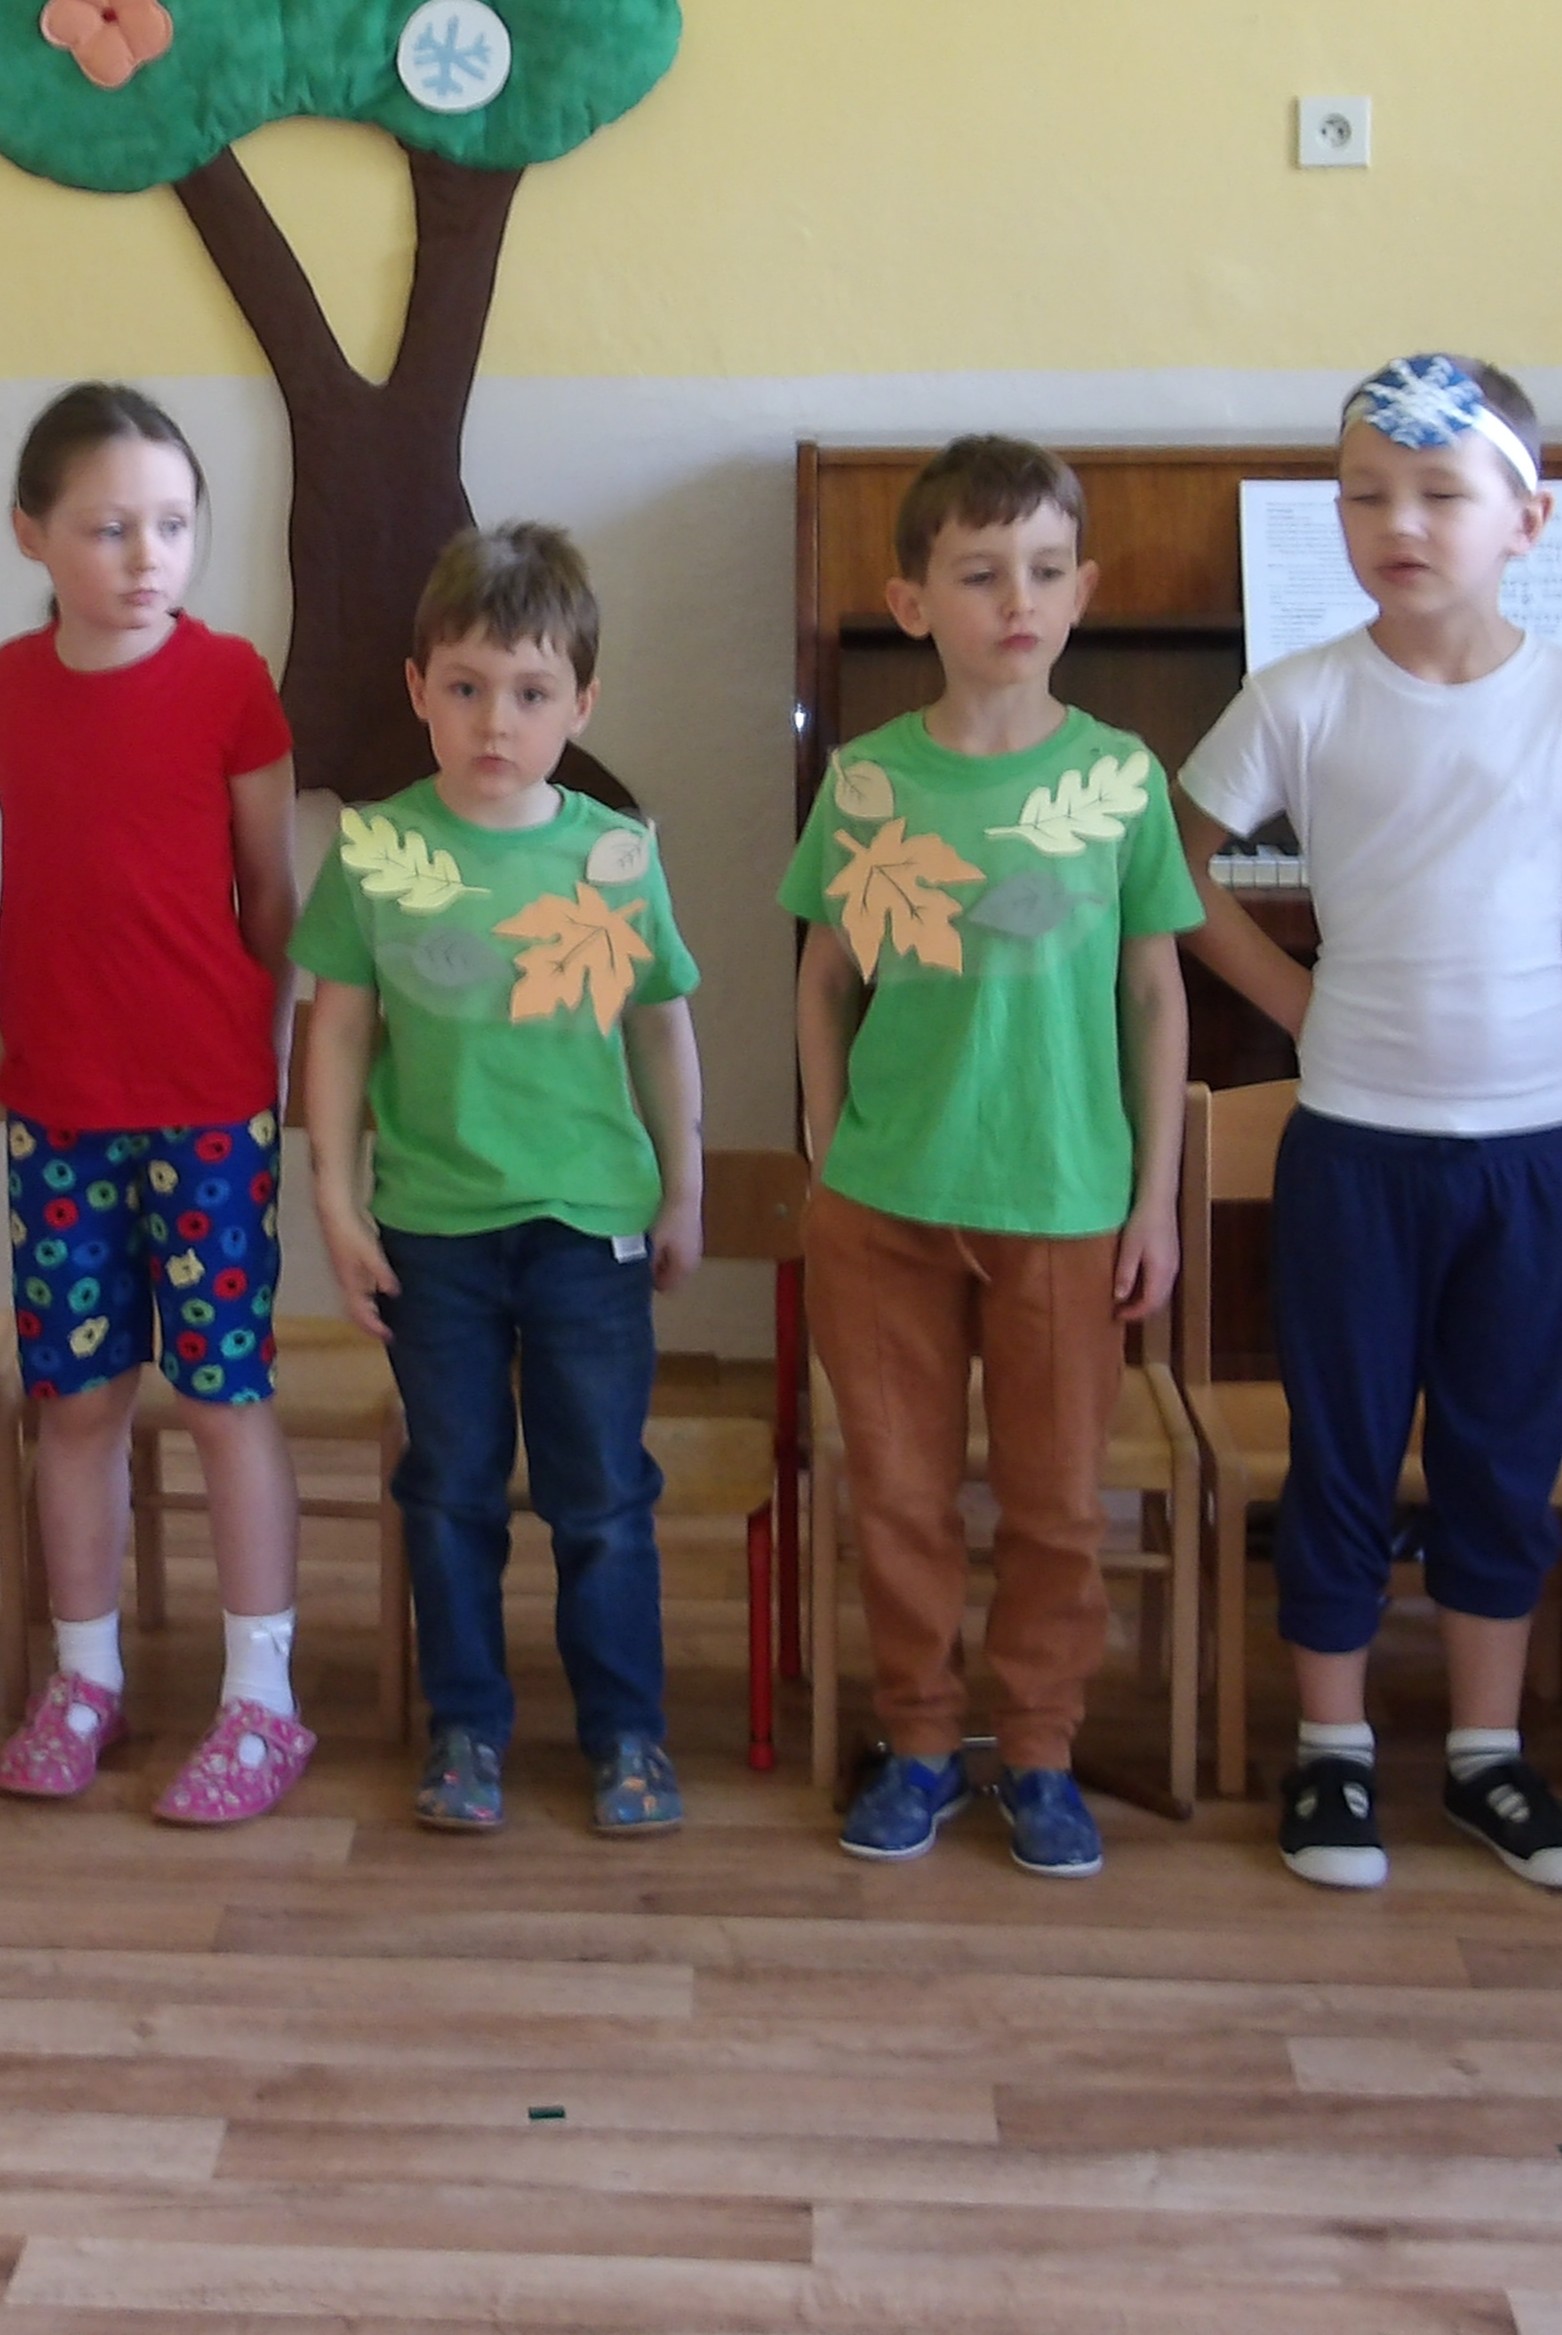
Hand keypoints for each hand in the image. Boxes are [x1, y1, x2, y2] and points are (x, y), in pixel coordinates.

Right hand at [319, 1206, 400, 1341]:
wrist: (335, 1213)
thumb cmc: (351, 1232)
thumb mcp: (371, 1254)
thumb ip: (381, 1274)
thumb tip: (393, 1293)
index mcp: (350, 1283)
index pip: (360, 1313)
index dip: (373, 1327)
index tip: (388, 1337)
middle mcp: (346, 1282)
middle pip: (357, 1310)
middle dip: (370, 1324)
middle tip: (386, 1333)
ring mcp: (347, 1274)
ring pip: (357, 1300)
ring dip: (369, 1311)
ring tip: (384, 1318)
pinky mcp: (349, 1264)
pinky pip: (359, 1288)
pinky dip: (369, 1296)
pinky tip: (379, 1292)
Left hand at [650, 1191, 703, 1293]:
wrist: (683, 1194)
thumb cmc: (667, 1221)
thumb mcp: (652, 1245)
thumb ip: (649, 1263)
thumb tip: (642, 1273)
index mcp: (684, 1267)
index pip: (668, 1287)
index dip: (652, 1283)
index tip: (640, 1274)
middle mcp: (693, 1261)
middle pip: (674, 1276)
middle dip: (659, 1272)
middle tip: (644, 1261)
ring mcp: (696, 1248)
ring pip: (677, 1263)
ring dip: (665, 1260)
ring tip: (651, 1248)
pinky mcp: (695, 1236)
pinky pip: (681, 1251)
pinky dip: (670, 1249)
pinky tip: (662, 1237)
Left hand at [1113, 1200, 1178, 1322]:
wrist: (1159, 1200)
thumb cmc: (1142, 1222)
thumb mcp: (1129, 1249)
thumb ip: (1125, 1274)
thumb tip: (1119, 1298)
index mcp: (1161, 1273)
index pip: (1150, 1304)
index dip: (1134, 1314)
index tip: (1117, 1315)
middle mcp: (1171, 1272)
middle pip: (1158, 1302)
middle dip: (1140, 1311)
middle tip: (1120, 1311)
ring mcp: (1174, 1265)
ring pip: (1162, 1293)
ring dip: (1145, 1301)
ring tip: (1126, 1301)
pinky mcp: (1173, 1258)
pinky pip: (1163, 1283)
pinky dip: (1150, 1290)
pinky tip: (1137, 1284)